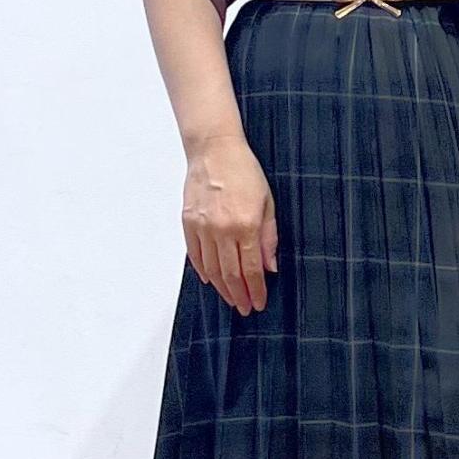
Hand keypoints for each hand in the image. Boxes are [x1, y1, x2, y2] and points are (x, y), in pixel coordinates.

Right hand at [182, 136, 277, 314]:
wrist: (214, 149)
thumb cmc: (244, 171)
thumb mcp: (267, 202)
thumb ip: (269, 237)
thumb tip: (270, 266)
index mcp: (246, 225)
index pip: (252, 269)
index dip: (256, 290)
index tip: (259, 303)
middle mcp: (223, 230)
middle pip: (231, 274)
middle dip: (239, 295)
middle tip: (245, 308)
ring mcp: (203, 227)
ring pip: (212, 269)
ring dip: (222, 288)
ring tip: (231, 299)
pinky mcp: (188, 222)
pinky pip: (195, 254)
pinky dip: (203, 270)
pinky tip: (211, 280)